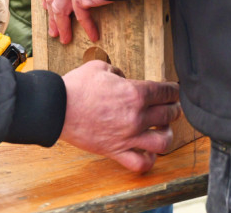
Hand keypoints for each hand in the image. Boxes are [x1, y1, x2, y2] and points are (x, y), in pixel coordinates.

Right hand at [60, 61, 181, 172]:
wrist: (56, 107)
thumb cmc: (75, 86)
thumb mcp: (99, 67)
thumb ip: (118, 71)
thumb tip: (124, 78)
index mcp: (134, 93)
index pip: (166, 92)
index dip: (174, 90)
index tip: (173, 90)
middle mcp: (136, 117)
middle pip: (169, 115)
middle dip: (174, 108)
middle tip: (172, 106)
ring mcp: (128, 136)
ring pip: (163, 142)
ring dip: (168, 134)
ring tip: (163, 129)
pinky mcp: (116, 150)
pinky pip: (141, 163)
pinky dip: (150, 159)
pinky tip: (148, 151)